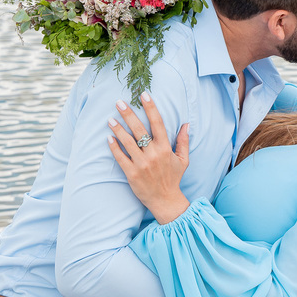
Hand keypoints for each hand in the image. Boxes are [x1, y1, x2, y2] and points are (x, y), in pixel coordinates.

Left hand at [107, 93, 190, 224]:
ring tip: (110, 119)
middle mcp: (153, 154)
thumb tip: (186, 124)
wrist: (165, 201)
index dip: (151, 107)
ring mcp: (142, 164)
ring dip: (118, 129)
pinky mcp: (132, 174)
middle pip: (139, 130)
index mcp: (166, 148)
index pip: (158, 123)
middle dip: (128, 114)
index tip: (144, 95)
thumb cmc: (173, 178)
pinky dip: (114, 148)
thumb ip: (183, 141)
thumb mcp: (183, 160)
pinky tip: (109, 138)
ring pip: (128, 142)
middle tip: (119, 102)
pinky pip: (121, 158)